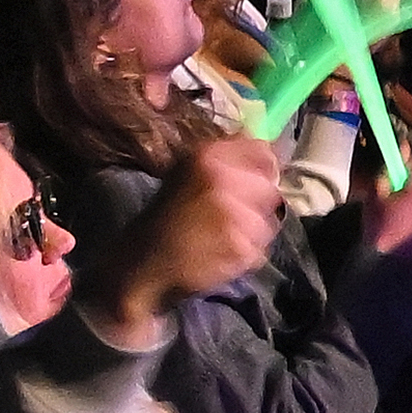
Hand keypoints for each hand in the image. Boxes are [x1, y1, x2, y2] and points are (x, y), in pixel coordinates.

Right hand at [101, 135, 282, 335]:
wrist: (142, 263)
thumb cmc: (165, 217)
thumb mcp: (186, 174)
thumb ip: (226, 159)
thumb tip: (267, 149)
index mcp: (207, 157)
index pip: (261, 151)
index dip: (264, 167)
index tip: (257, 178)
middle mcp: (223, 180)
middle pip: (268, 187)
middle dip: (256, 202)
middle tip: (229, 216)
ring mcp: (233, 215)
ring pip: (267, 221)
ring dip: (251, 231)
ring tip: (222, 237)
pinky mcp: (239, 246)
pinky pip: (259, 249)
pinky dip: (245, 254)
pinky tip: (220, 254)